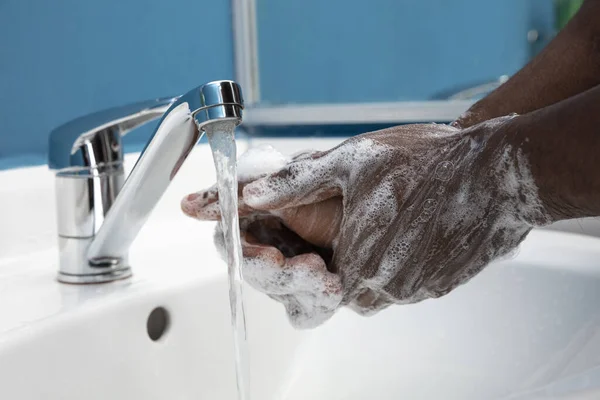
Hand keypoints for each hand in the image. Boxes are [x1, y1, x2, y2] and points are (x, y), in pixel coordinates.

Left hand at [183, 119, 551, 326]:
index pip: (305, 282)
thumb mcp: (351, 162)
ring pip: (369, 282)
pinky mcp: (440, 285)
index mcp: (355, 265)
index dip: (292, 261)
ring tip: (377, 213)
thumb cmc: (427, 163)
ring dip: (363, 254)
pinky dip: (393, 254)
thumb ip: (294, 184)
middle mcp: (385, 290)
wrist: (501, 171)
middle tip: (340, 220)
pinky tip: (404, 220)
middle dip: (326, 256)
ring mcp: (416, 291)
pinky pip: (401, 278)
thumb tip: (247, 196)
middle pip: (335, 285)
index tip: (293, 240)